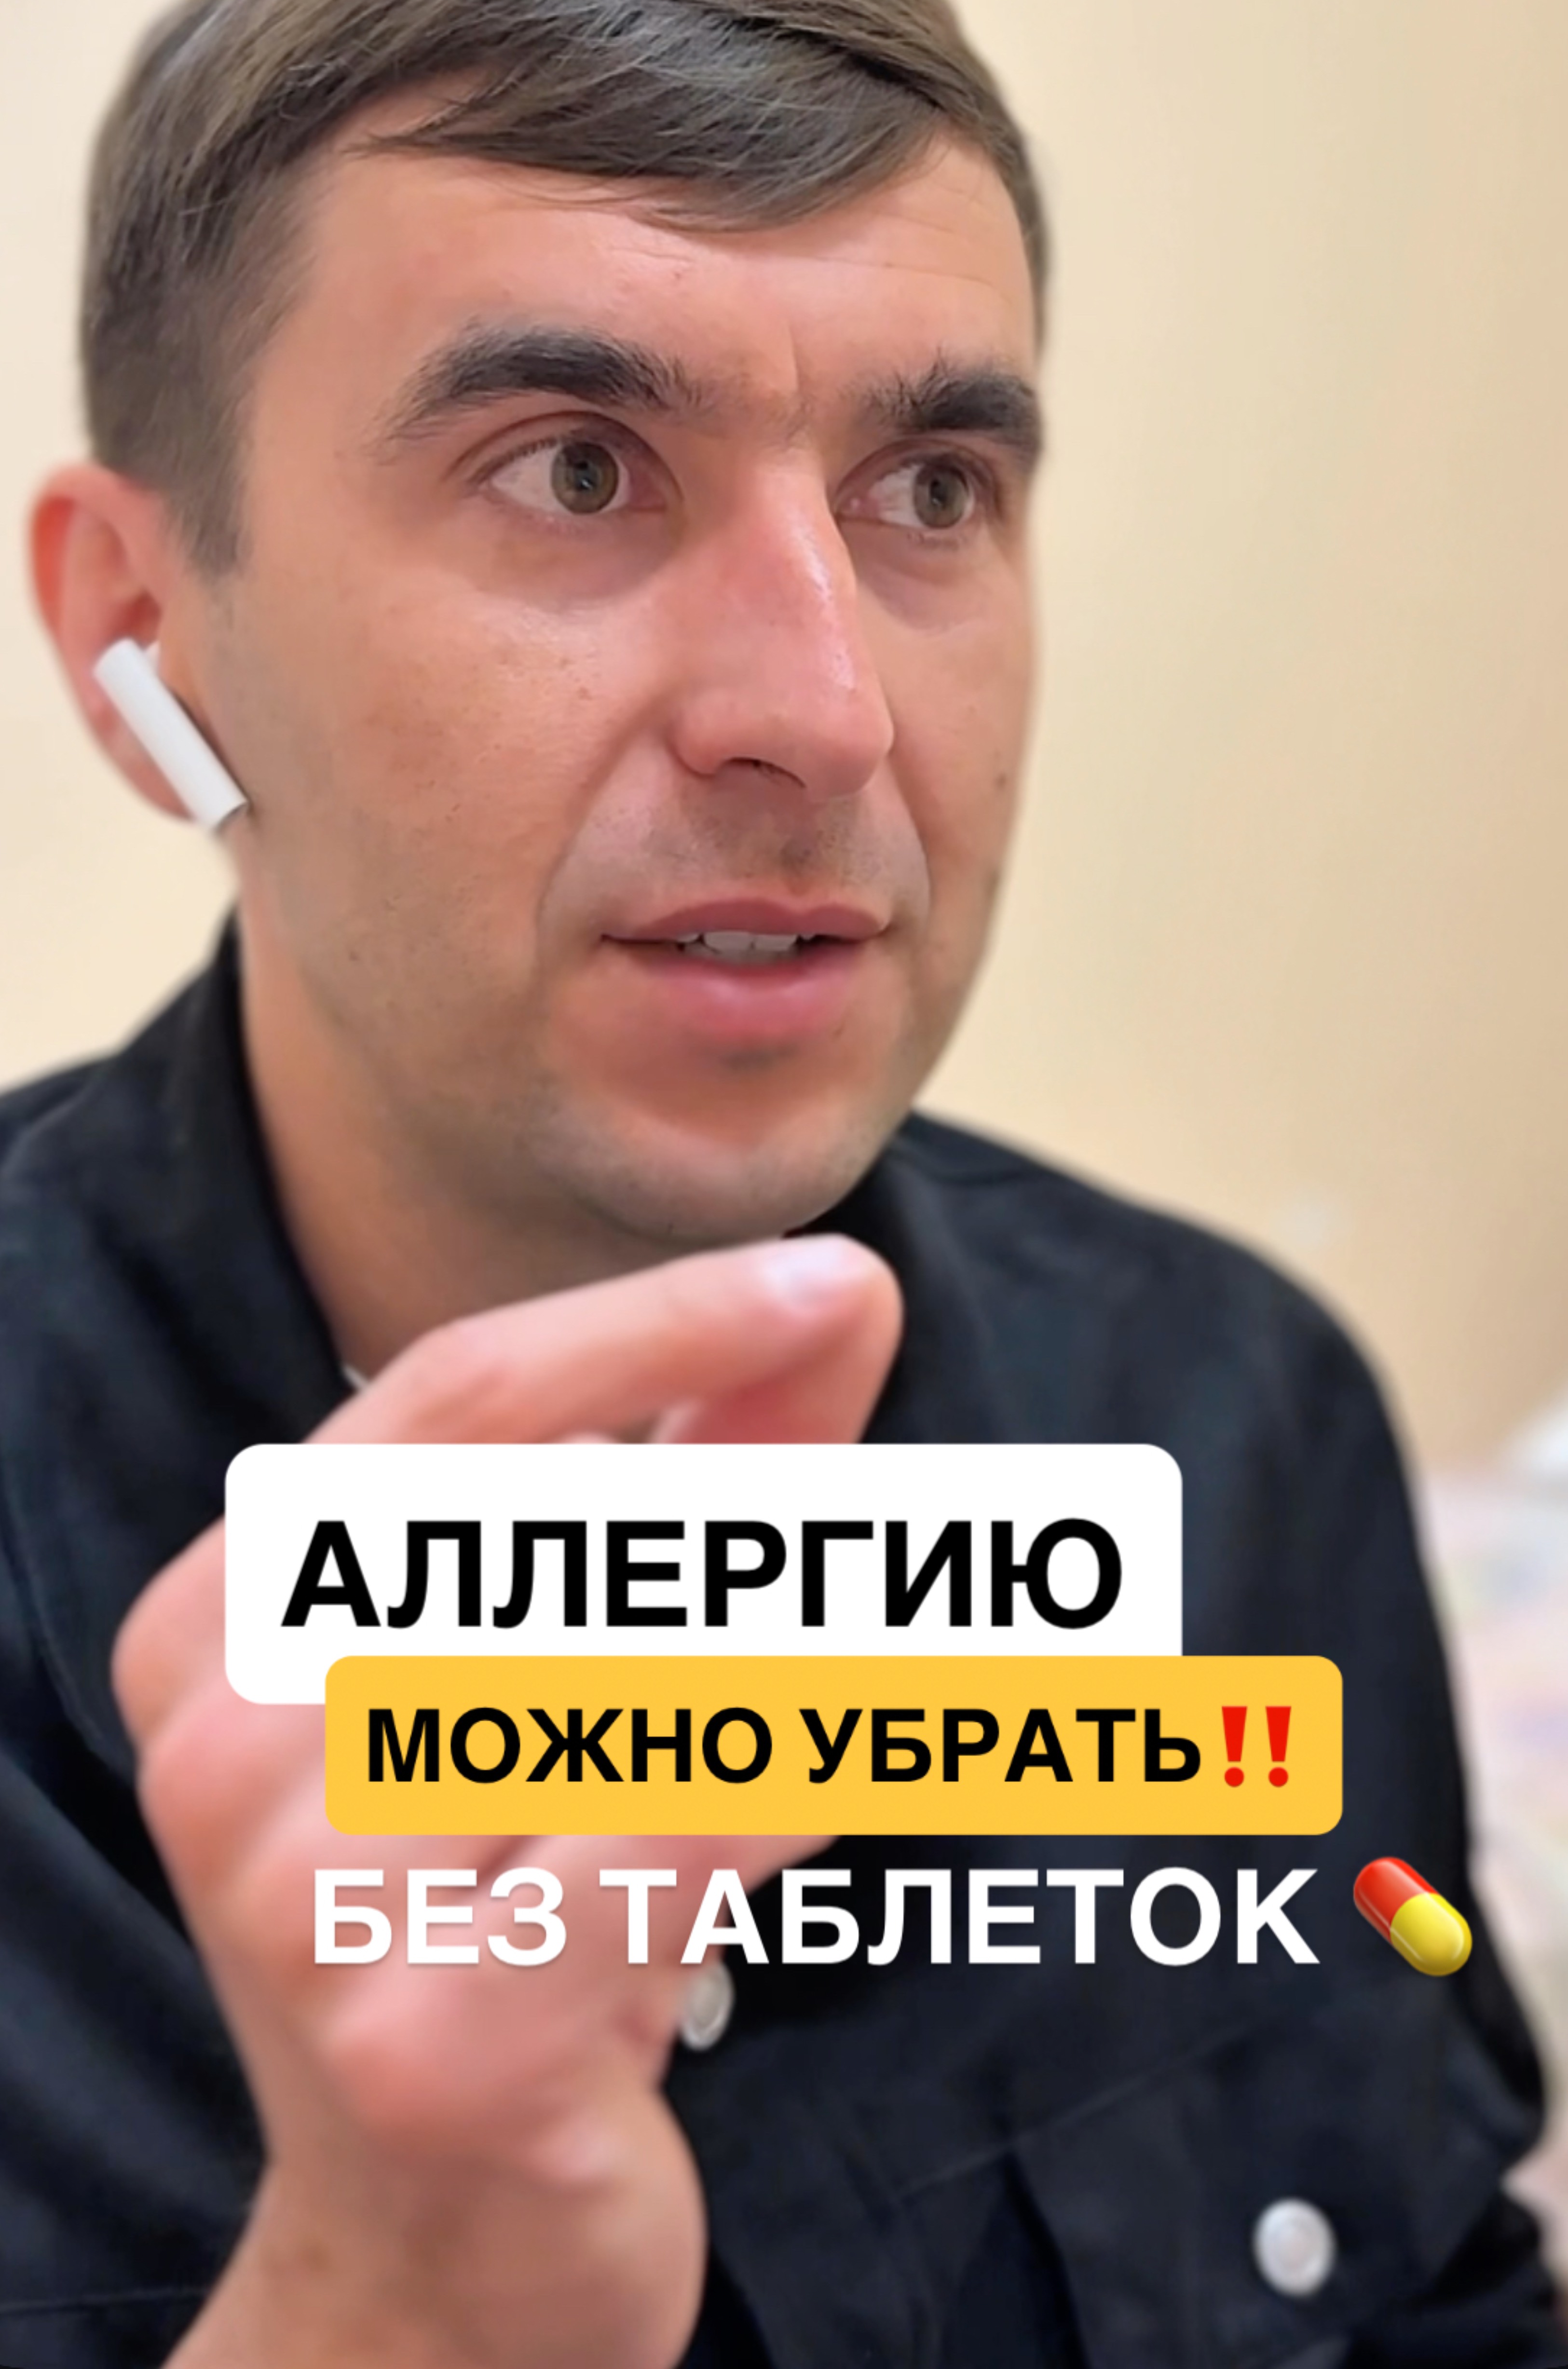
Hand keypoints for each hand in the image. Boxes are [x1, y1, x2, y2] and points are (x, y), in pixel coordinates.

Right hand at [113, 1234, 900, 2368]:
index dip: (658, 1322)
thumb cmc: (509, 1933)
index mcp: (219, 1632)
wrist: (435, 2269)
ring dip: (800, 1645)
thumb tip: (836, 1298)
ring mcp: (309, 1907)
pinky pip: (675, 1833)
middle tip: (912, 1515)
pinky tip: (851, 1762)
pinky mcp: (435, 2042)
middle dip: (760, 1500)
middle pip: (551, 1523)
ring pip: (626, 1673)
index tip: (836, 1278)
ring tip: (887, 1654)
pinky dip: (797, 1774)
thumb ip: (694, 1484)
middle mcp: (227, 1752)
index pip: (453, 1401)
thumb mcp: (567, 1692)